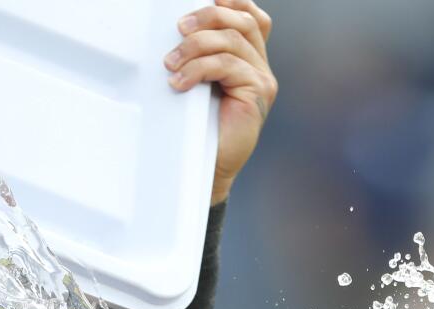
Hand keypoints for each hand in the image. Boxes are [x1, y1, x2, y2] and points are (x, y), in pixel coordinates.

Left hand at [165, 0, 277, 204]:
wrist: (208, 167)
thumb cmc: (200, 127)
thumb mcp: (198, 82)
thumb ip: (199, 55)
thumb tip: (178, 27)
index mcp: (249, 58)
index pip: (251, 16)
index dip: (231, 1)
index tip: (201, 1)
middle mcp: (260, 65)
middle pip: (242, 20)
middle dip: (207, 17)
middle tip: (178, 29)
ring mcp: (262, 79)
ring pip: (231, 40)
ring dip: (195, 46)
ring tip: (171, 64)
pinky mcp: (258, 93)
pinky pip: (227, 65)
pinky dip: (198, 69)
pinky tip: (180, 82)